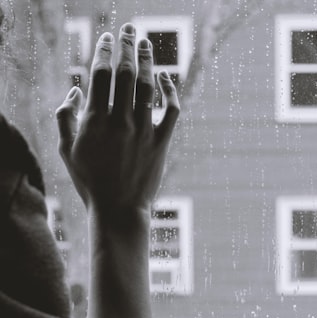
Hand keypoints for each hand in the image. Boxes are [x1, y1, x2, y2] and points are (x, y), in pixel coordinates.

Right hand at [55, 23, 179, 220]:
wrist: (119, 209)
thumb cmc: (90, 181)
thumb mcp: (66, 151)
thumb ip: (64, 117)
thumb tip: (74, 90)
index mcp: (95, 120)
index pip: (100, 74)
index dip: (104, 51)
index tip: (106, 37)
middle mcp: (120, 120)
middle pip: (126, 73)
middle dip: (126, 46)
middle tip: (128, 29)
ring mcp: (143, 130)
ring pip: (148, 86)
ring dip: (147, 61)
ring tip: (145, 43)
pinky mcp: (161, 141)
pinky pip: (171, 110)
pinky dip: (171, 91)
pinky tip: (167, 78)